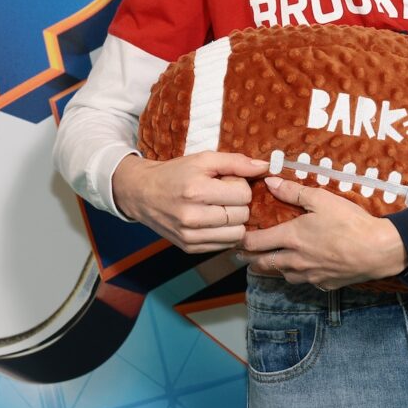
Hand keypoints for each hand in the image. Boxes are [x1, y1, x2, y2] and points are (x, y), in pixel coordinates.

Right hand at [111, 151, 264, 253]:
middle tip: (224, 195)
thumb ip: (236, 162)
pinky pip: (224, 245)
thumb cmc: (176, 173)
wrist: (143, 194)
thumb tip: (265, 167)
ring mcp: (190, 236)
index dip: (241, 186)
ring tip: (221, 208)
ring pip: (237, 235)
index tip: (228, 182)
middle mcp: (193, 217)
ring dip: (235, 221)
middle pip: (242, 216)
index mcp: (197, 191)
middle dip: (239, 204)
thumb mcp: (204, 159)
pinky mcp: (189, 248)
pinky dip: (225, 233)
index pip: (243, 196)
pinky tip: (214, 221)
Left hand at [235, 177, 407, 289]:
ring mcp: (309, 275)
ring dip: (274, 267)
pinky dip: (298, 274)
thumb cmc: (350, 222)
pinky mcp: (323, 284)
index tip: (236, 237)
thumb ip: (294, 192)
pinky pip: (304, 281)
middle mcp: (295, 260)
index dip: (242, 240)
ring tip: (272, 259)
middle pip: (262, 264)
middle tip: (244, 253)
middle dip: (250, 259)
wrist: (377, 250)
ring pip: (282, 274)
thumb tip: (270, 182)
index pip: (255, 243)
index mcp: (291, 237)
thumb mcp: (322, 199)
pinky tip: (304, 267)